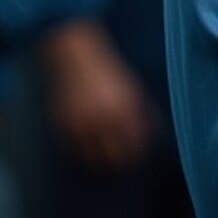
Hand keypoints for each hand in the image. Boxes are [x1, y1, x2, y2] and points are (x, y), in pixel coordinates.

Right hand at [46, 24, 152, 170]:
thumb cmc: (108, 70)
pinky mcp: (64, 125)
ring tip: (104, 159)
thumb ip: (143, 110)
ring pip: (93, 160)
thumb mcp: (131, 87)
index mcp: (125, 107)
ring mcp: (81, 123)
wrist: (74, 54)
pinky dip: (81, 155)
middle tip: (122, 162)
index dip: (138, 154)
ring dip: (100, 162)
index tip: (138, 156)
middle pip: (115, 157)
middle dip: (120, 162)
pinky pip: (74, 152)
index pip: (136, 145)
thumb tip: (153, 134)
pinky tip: (87, 150)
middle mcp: (103, 117)